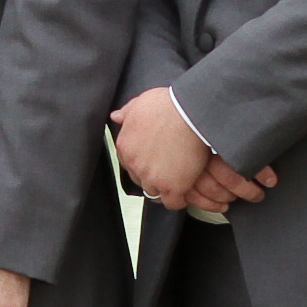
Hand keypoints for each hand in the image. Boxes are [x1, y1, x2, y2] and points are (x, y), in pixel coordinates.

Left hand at [114, 87, 272, 214]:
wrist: (190, 114)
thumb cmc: (168, 105)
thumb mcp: (141, 102)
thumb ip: (127, 112)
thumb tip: (115, 116)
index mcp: (125, 146)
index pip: (129, 163)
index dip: (142, 163)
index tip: (153, 161)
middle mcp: (134, 165)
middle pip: (141, 180)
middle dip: (152, 177)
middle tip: (167, 172)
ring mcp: (152, 178)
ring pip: (155, 193)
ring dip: (164, 189)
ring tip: (177, 183)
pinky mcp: (173, 187)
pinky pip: (173, 203)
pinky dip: (179, 200)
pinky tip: (186, 192)